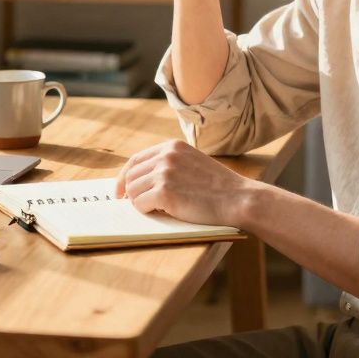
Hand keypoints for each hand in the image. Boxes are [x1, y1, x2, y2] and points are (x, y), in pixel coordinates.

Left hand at [114, 139, 258, 226]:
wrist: (237, 198)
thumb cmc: (218, 187)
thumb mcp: (192, 163)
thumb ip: (169, 165)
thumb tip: (140, 180)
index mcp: (172, 146)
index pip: (136, 159)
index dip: (124, 176)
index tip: (120, 190)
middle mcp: (166, 156)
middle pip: (131, 175)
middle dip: (129, 192)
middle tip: (134, 204)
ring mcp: (164, 173)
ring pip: (133, 191)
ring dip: (140, 203)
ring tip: (158, 208)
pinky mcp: (164, 192)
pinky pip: (140, 204)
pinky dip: (146, 211)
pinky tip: (161, 212)